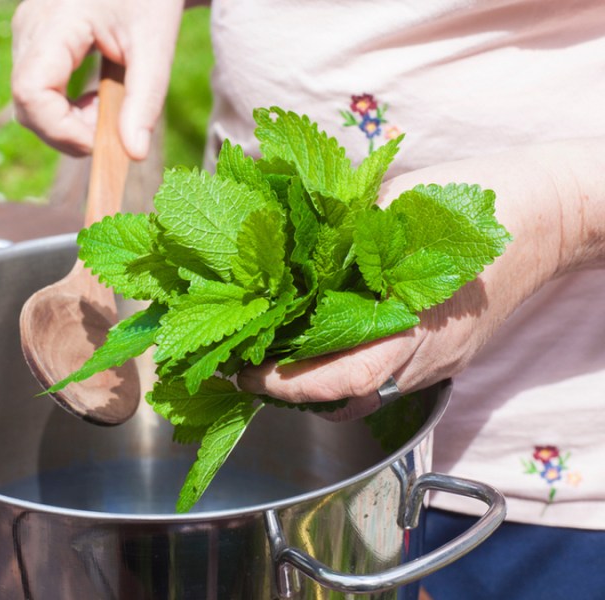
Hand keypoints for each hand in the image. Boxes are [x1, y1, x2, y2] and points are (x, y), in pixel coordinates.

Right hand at [11, 0, 184, 158]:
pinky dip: (66, 109)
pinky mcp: (35, 43)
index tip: (101, 141)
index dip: (61, 129)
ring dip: (68, 122)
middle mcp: (29, 28)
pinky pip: (38, 91)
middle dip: (68, 131)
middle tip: (112, 127)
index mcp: (55, 23)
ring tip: (108, 105)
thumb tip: (134, 154)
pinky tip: (96, 98)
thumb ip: (145, 101)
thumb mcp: (155, 46)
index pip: (31, 92)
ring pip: (30, 103)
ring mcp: (27, 34)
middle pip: (27, 105)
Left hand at [238, 139, 604, 419]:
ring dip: (316, 388)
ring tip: (275, 358)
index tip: (244, 371)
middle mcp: (428, 355)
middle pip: (349, 400)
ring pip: (366, 395)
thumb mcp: (408, 202)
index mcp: (418, 321)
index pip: (343, 376)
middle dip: (290, 394)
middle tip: (247, 367)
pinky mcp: (444, 353)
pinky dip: (344, 371)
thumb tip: (285, 233)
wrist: (557, 214)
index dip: (288, 383)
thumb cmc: (486, 201)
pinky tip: (321, 343)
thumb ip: (348, 228)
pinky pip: (387, 377)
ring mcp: (440, 359)